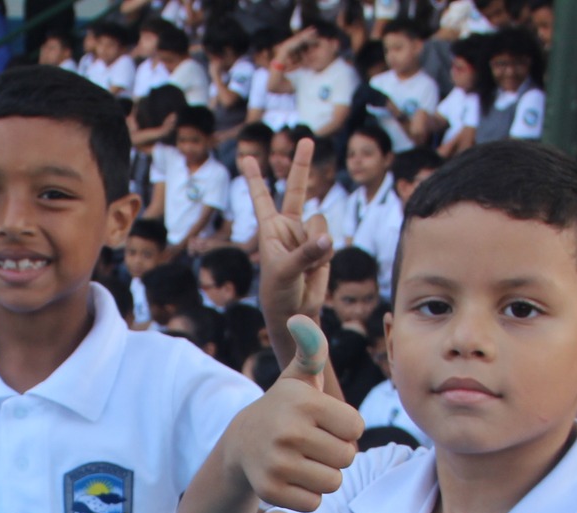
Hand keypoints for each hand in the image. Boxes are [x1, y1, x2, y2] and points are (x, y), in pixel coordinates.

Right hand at [217, 317, 361, 511]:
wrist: (240, 444)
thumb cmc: (283, 409)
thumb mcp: (298, 378)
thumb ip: (311, 348)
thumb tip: (300, 319)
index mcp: (304, 402)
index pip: (356, 428)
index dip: (344, 427)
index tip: (322, 422)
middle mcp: (288, 431)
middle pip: (347, 457)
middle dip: (335, 453)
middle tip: (312, 443)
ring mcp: (277, 463)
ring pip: (333, 482)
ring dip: (324, 475)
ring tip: (303, 460)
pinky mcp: (270, 490)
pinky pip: (315, 502)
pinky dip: (308, 494)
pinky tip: (292, 478)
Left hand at [239, 138, 333, 345]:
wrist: (295, 311)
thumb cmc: (279, 291)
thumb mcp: (287, 271)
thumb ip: (307, 252)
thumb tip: (327, 238)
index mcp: (270, 229)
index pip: (261, 198)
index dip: (254, 178)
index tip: (246, 157)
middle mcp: (288, 227)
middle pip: (297, 189)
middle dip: (301, 164)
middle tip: (307, 138)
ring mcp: (307, 235)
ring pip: (320, 222)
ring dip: (316, 244)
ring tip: (306, 265)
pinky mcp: (323, 247)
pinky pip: (331, 240)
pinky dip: (325, 256)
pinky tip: (316, 269)